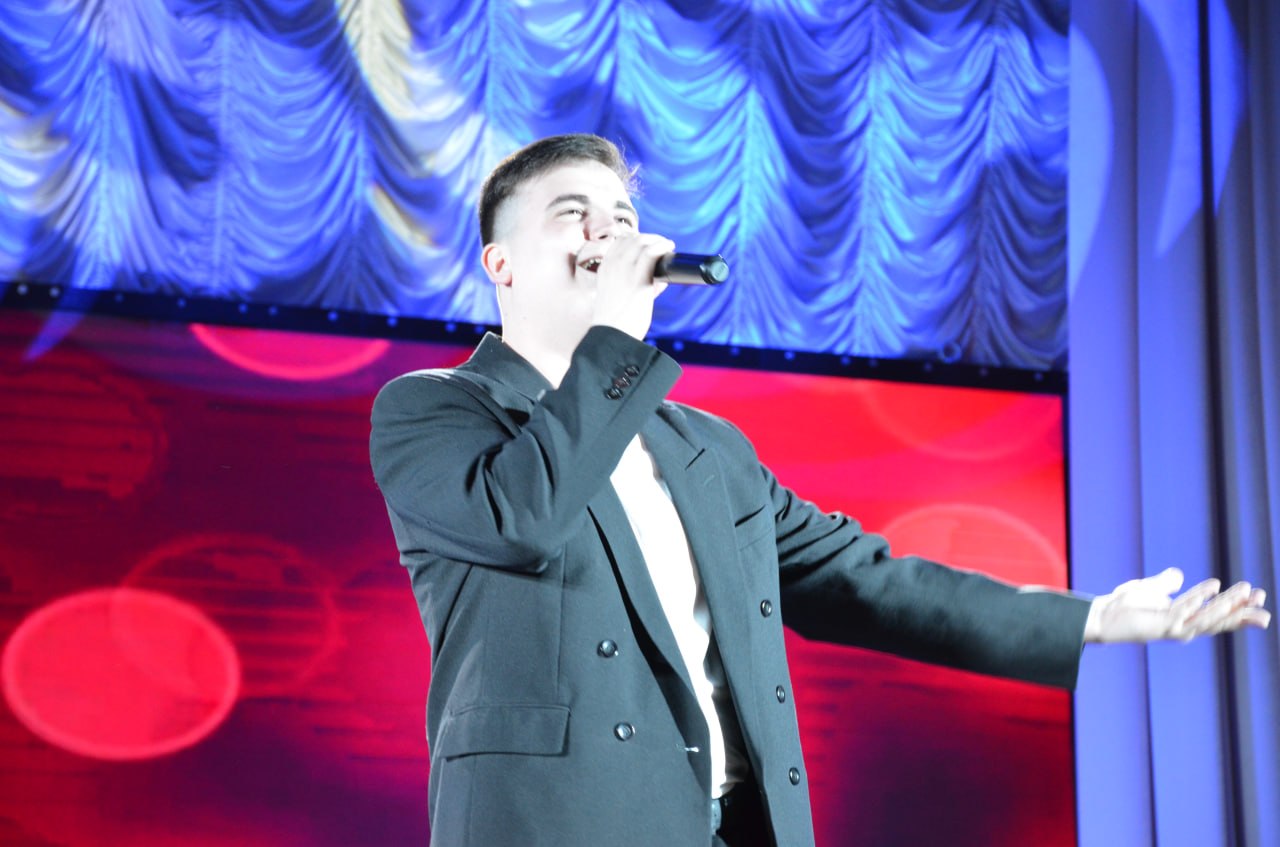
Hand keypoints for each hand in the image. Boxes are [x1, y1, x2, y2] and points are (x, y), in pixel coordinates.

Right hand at [588, 233, 673, 339]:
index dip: (635, 240)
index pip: (618, 243)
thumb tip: (659, 281)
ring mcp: (624, 271)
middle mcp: (612, 266)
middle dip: (649, 238)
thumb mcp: (617, 298)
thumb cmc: (616, 324)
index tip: (648, 244)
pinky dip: (662, 246)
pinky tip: (669, 247)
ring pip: (641, 242)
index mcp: (604, 270)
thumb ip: (634, 286)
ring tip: (667, 245)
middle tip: (662, 244)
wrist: (610, 338)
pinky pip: (650, 252)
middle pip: (631, 239)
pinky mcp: (637, 280)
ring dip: (657, 240)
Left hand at [1084, 567, 1270, 642]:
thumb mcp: (1151, 589)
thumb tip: (1179, 574)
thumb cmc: (1123, 605)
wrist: (1100, 615)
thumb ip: (1167, 583)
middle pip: (1219, 620)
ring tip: (1245, 590)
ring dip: (1227, 604)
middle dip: (1241, 610)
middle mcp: (1182, 627)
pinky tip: (1214, 586)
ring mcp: (1172, 628)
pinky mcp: (1159, 626)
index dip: (1237, 607)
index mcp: (1183, 618)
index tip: (1257, 595)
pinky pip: (1184, 611)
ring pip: (1207, 618)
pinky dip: (1199, 598)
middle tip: (1262, 597)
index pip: (1216, 614)